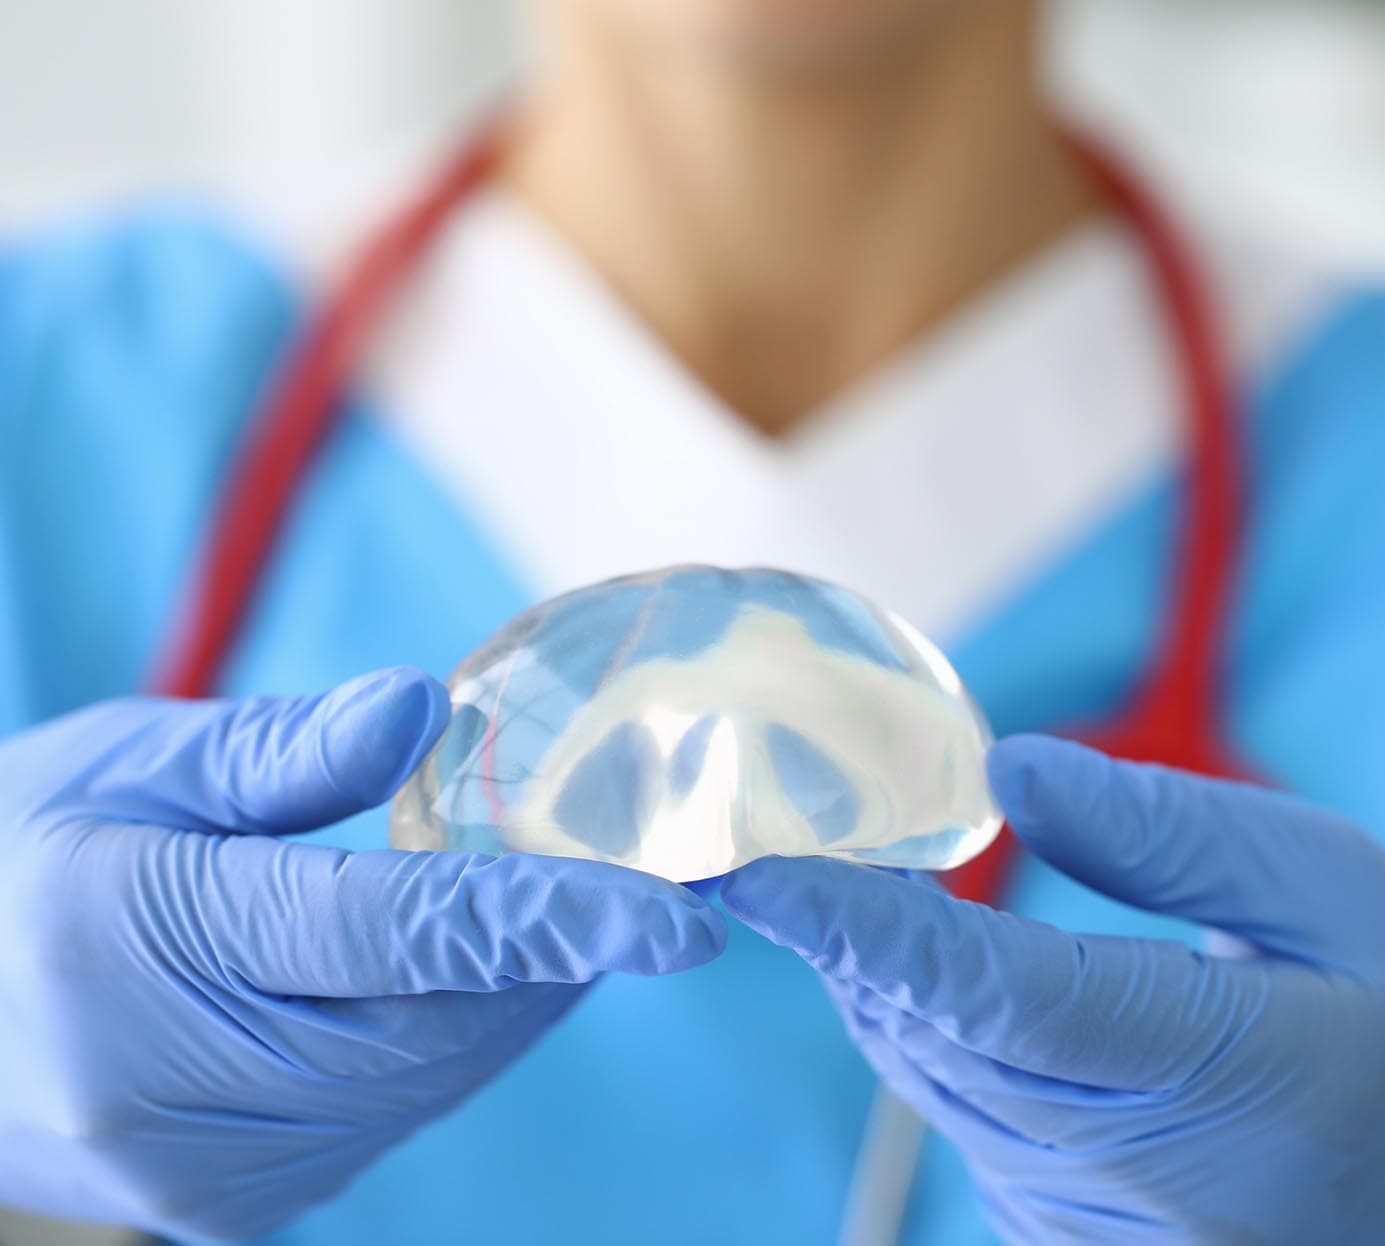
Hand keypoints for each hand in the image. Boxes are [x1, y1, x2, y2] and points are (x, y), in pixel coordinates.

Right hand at [0, 669, 724, 1240]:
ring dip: (517, 1004)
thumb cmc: (12, 853)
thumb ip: (282, 753)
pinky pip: (384, 1116)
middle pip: (435, 1025)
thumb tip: (426, 712)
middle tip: (636, 890)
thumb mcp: (126, 764)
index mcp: (139, 947)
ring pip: (424, 1082)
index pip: (397, 936)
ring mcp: (202, 1173)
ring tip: (570, 926)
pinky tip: (476, 984)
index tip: (677, 917)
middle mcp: (174, 1091)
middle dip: (556, 959)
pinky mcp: (226, 1204)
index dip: (552, 921)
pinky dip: (453, 1045)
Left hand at [723, 735, 1384, 1243]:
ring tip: (847, 880)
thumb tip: (1004, 773)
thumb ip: (1166, 831)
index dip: (858, 925)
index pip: (990, 994)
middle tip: (779, 830)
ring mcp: (1088, 1225)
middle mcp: (1135, 1178)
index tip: (751, 866)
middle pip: (929, 1034)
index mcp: (1222, 1077)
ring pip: (927, 1076)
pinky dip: (926, 1027)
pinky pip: (957, 1113)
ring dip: (874, 974)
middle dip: (841, 932)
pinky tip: (936, 968)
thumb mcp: (1334, 891)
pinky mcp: (1063, 1236)